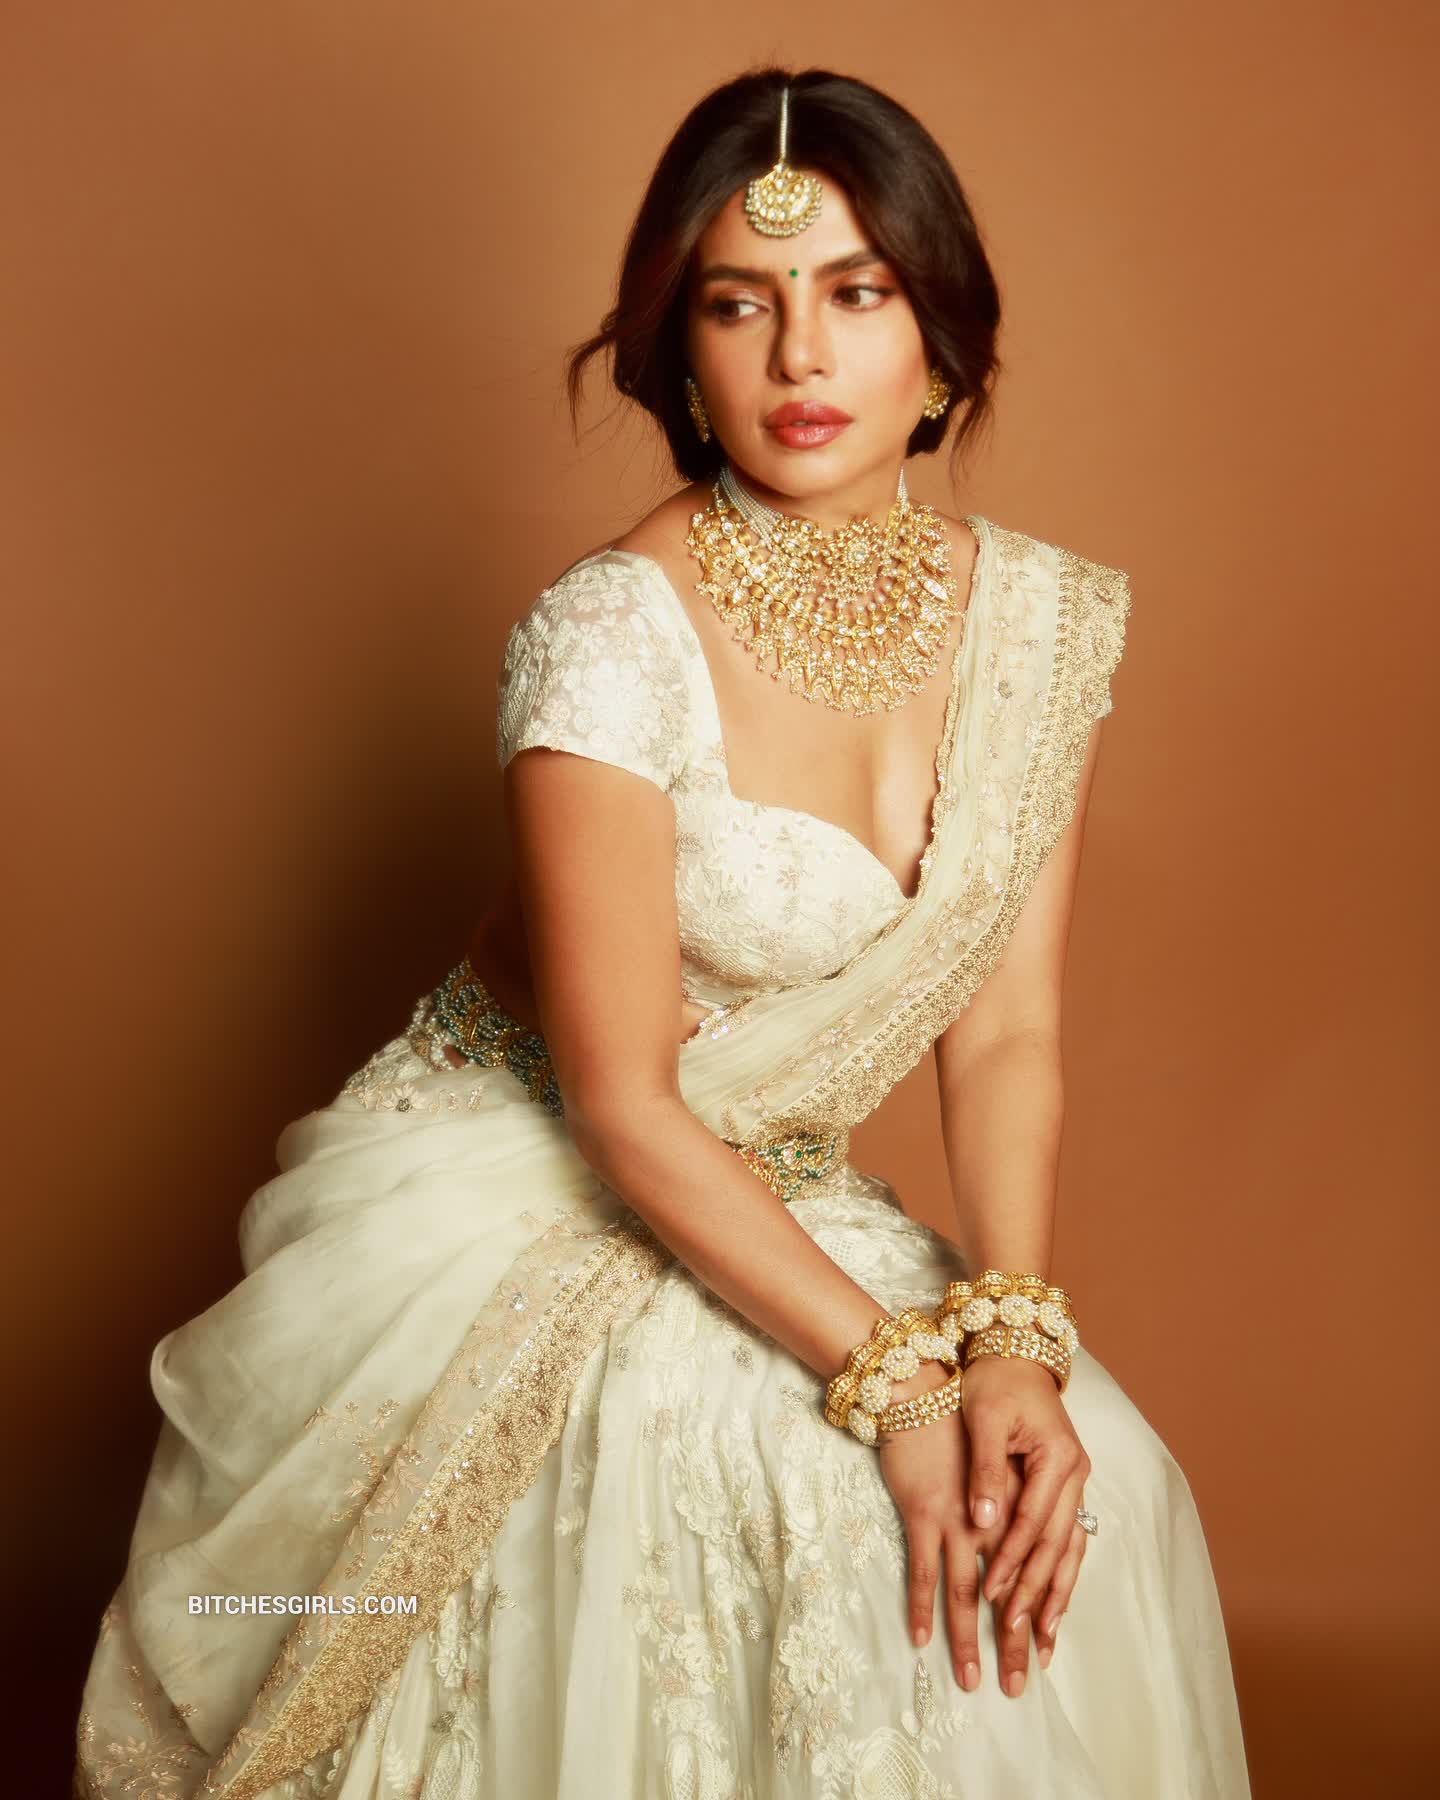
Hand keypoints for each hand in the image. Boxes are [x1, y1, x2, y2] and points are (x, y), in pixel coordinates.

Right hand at [875, 1364, 1024, 1692]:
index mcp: (1020, 1506)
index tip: (1044, 1658)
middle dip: (1013, 1643)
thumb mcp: (999, 1465)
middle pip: (1008, 1592)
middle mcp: (996, 1519)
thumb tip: (1026, 1554)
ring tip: (970, 1678)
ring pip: (967, 1590)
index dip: (1042, 1618)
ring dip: (968, 1638)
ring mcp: (959, 1518)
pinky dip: (922, 1605)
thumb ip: (1013, 1507)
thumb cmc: (960, 1428)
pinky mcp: (924, 1512)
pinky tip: (921, 1637)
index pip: (1039, 1573)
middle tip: (1015, 1687)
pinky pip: (923, 1569)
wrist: (922, 1392)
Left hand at [961, 1355, 1091, 1672]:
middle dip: (1037, 1593)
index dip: (1012, 1560)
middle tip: (1016, 1637)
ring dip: (1057, 1594)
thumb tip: (982, 1522)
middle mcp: (1073, 1473)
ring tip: (1045, 1639)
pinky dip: (1062, 1573)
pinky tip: (1055, 1604)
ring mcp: (1074, 1480)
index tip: (992, 1595)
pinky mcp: (1065, 1484)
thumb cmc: (994, 1381)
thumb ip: (984, 1471)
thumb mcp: (982, 1419)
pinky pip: (1069, 1537)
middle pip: (1057, 1545)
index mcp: (1056, 1456)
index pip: (1032, 1522)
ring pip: (1070, 1548)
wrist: (1015, 1350)